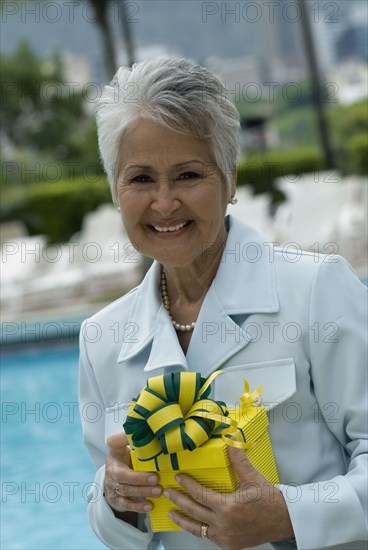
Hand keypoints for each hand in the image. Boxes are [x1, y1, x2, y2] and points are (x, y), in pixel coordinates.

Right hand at [104, 433, 162, 514]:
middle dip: (140, 479)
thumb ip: (135, 438)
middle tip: (157, 479)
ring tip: (158, 491)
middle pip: (123, 476)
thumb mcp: (127, 445)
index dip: (124, 442)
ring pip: (126, 491)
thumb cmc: (126, 458)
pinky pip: (126, 504)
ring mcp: (112, 486)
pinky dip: (138, 506)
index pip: (115, 444)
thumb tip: (151, 427)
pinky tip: (149, 505)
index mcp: (114, 454)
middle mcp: (111, 470)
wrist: (114, 476)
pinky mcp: (116, 499)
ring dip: (143, 492)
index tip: (137, 446)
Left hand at [163, 446, 293, 549]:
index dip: (187, 485)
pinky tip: (193, 522)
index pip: (200, 495)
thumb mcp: (252, 477)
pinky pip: (208, 536)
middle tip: (167, 492)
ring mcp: (226, 537)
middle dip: (178, 501)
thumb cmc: (269, 499)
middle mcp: (224, 524)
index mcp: (228, 507)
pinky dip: (199, 529)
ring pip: (198, 529)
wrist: (284, 521)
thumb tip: (230, 439)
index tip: (178, 478)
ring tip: (171, 513)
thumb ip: (238, 458)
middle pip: (194, 512)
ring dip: (183, 520)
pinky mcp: (229, 545)